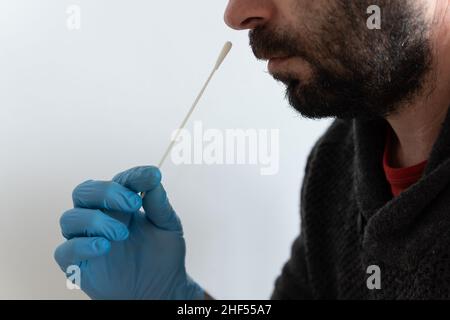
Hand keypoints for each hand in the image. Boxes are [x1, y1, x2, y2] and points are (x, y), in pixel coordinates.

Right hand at [54, 166, 203, 299]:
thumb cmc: (162, 254)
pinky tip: (103, 247)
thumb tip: (153, 177)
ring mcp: (85, 239)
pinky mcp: (77, 265)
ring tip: (122, 233)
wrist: (160, 288)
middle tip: (134, 203)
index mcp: (119, 204)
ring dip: (95, 220)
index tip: (152, 177)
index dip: (133, 176)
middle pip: (84, 191)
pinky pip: (64, 251)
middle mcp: (98, 216)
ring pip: (70, 218)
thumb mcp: (168, 226)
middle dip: (107, 192)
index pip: (118, 181)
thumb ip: (159, 204)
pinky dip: (81, 246)